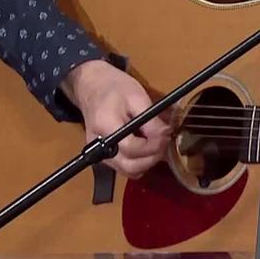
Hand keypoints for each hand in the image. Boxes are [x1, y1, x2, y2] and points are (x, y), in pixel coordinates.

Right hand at [62, 59, 170, 178]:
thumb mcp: (136, 96)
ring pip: (129, 171)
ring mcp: (100, 154)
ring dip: (148, 161)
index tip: (167, 134)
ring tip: (158, 144)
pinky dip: (140, 162)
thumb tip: (165, 135)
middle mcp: (99, 146)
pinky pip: (125, 168)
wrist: (92, 87)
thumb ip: (150, 119)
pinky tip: (147, 147)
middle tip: (165, 141)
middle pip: (130, 166)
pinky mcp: (104, 157)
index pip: (132, 148)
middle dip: (153, 157)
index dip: (154, 145)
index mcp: (106, 126)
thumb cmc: (114, 88)